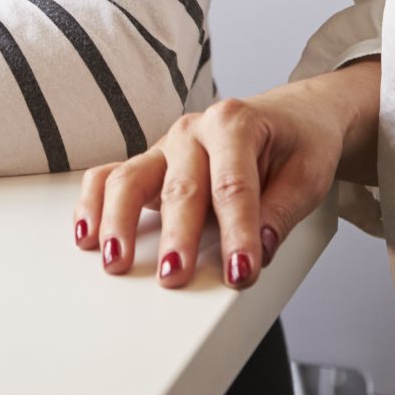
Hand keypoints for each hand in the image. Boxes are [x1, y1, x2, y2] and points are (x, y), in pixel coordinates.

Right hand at [76, 66, 373, 289]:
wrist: (292, 118)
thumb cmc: (297, 145)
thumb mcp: (308, 174)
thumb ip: (282, 211)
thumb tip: (261, 246)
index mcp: (234, 124)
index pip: (233, 187)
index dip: (237, 233)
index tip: (240, 272)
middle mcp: (193, 131)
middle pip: (180, 188)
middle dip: (176, 236)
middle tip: (173, 276)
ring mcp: (165, 147)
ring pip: (130, 179)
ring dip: (120, 222)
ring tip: (116, 260)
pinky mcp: (150, 164)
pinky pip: (109, 178)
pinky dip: (93, 204)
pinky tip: (87, 234)